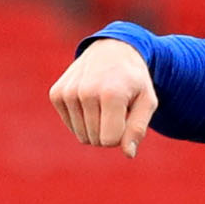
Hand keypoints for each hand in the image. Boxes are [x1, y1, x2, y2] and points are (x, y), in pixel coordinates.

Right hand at [48, 39, 157, 157]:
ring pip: (82, 136)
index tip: (127, 115)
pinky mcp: (56, 93)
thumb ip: (138, 128)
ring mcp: (68, 92)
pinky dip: (82, 119)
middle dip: (109, 131)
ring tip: (103, 103)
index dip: (122, 134)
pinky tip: (90, 100)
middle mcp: (86, 92)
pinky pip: (71, 126)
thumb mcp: (147, 101)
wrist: (111, 49)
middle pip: (95, 140)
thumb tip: (128, 154)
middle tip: (116, 107)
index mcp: (111, 94)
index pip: (110, 141)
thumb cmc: (133, 80)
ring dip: (95, 126)